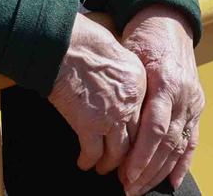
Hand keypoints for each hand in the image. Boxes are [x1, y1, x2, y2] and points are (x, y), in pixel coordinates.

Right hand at [48, 14, 147, 175]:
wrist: (64, 44)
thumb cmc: (85, 43)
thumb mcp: (119, 53)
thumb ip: (128, 77)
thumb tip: (124, 93)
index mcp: (141, 84)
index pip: (148, 120)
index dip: (143, 138)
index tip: (139, 148)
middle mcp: (132, 103)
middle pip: (138, 141)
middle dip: (132, 159)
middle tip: (126, 169)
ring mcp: (112, 117)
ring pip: (118, 153)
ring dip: (110, 164)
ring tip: (103, 168)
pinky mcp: (88, 125)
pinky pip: (93, 153)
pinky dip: (88, 161)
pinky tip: (84, 162)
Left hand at [117, 7, 202, 194]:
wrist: (169, 20)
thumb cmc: (143, 36)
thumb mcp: (129, 53)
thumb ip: (126, 86)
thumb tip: (106, 117)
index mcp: (166, 81)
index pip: (155, 128)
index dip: (141, 154)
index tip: (125, 174)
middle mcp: (184, 94)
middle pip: (167, 143)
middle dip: (147, 170)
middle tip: (127, 188)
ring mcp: (194, 101)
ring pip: (179, 145)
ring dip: (160, 171)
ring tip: (141, 188)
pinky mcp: (198, 105)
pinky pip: (192, 139)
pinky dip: (184, 162)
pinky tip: (172, 181)